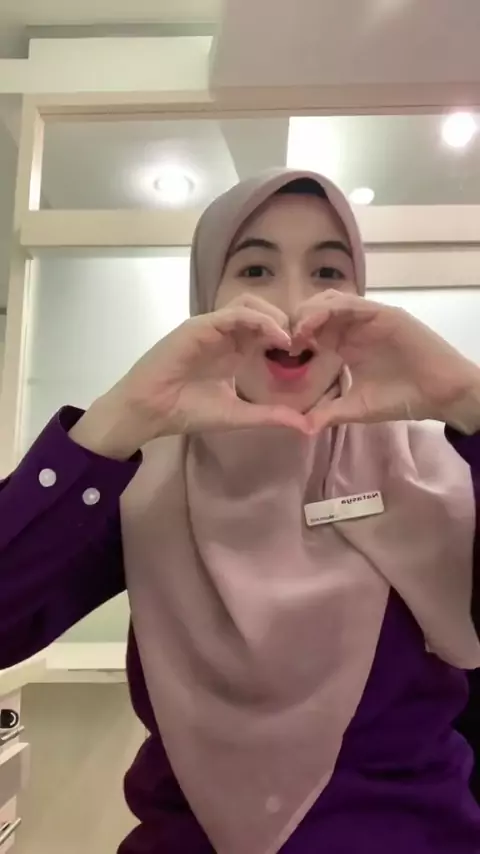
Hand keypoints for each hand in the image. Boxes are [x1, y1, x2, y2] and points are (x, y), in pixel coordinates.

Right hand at [70, 297, 308, 458]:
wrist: (150, 410)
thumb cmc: (186, 411)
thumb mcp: (237, 415)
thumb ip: (270, 416)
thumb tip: (307, 426)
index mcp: (235, 351)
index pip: (268, 331)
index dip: (290, 336)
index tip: (309, 353)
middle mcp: (226, 334)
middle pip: (263, 310)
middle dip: (287, 321)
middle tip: (304, 342)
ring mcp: (212, 327)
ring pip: (250, 304)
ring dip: (274, 316)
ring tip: (290, 338)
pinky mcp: (201, 324)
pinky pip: (235, 313)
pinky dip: (259, 320)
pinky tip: (276, 336)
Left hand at [294, 290, 479, 433]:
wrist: (440, 394)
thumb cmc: (403, 399)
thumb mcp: (358, 408)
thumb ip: (330, 413)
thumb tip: (303, 428)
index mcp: (346, 344)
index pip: (313, 330)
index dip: (294, 337)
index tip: (281, 355)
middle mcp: (355, 326)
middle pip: (315, 310)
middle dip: (296, 321)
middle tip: (285, 342)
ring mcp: (369, 317)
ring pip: (329, 301)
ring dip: (308, 313)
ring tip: (296, 334)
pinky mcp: (383, 314)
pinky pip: (350, 304)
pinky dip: (328, 310)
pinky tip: (313, 326)